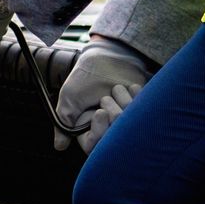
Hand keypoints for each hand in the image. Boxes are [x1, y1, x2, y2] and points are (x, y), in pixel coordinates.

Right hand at [53, 36, 153, 153]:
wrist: (106, 57)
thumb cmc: (85, 77)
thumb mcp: (69, 98)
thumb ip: (64, 122)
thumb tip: (59, 146)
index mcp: (89, 131)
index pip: (95, 146)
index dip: (99, 132)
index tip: (100, 112)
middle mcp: (108, 130)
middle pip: (114, 139)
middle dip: (113, 115)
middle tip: (106, 98)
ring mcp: (126, 122)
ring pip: (130, 125)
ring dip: (122, 102)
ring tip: (116, 88)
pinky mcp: (141, 112)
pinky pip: (144, 113)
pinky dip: (136, 97)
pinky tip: (129, 87)